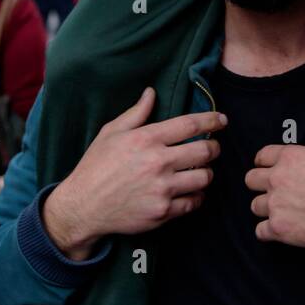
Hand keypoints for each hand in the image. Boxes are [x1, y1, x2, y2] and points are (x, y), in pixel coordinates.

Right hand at [42, 88, 224, 259]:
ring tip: (200, 170)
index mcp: (146, 139)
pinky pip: (194, 202)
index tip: (222, 120)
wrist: (83, 206)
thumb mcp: (111, 133)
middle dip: (214, 147)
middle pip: (204, 151)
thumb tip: (151, 92)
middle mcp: (158, 162)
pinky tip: (191, 191)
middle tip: (212, 147)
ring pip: (204, 177)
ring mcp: (162, 189)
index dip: (211, 119)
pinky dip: (197, 196)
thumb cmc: (96, 166)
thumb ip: (136, 113)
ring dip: (207, 172)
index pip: (190, 124)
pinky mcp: (163, 212)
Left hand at [244, 136, 304, 256]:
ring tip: (280, 213)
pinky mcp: (277, 227)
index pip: (263, 155)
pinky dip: (268, 232)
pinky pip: (260, 231)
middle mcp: (277, 178)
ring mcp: (275, 204)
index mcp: (290, 157)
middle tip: (272, 192)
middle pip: (250, 179)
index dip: (263, 162)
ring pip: (254, 206)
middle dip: (258, 185)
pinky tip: (279, 231)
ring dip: (265, 209)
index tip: (266, 168)